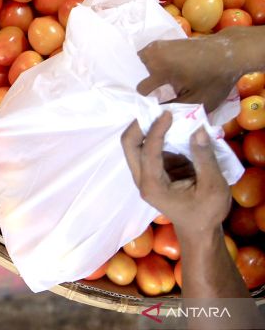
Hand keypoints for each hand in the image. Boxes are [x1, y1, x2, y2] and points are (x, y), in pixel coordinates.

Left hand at [121, 114, 230, 239]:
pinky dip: (157, 137)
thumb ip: (204, 158)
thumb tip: (198, 129)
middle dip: (140, 125)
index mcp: (152, 185)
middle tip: (156, 110)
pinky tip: (172, 128)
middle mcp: (142, 179)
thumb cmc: (206, 212)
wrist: (200, 231)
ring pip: (135, 146)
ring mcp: (145, 176)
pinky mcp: (153, 173)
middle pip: (129, 145)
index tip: (168, 113)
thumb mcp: (213, 187)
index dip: (156, 129)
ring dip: (147, 129)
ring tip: (164, 115)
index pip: (147, 150)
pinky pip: (148, 150)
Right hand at [137, 31, 242, 113]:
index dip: (149, 99)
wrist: (229, 54)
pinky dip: (155, 63)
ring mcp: (158, 45)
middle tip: (161, 92)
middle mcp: (154, 55)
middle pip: (139, 74)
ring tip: (163, 81)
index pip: (141, 89)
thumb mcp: (197, 101)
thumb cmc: (215, 80)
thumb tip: (155, 113)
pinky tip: (169, 71)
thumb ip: (173, 108)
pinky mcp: (164, 42)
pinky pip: (150, 55)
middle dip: (148, 83)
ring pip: (142, 63)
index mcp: (160, 70)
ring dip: (149, 72)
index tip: (158, 104)